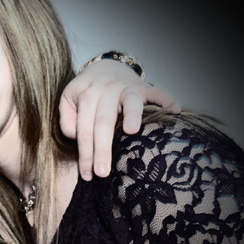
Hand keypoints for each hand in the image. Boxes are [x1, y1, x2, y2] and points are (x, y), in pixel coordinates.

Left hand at [59, 59, 179, 179]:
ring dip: (132, 115)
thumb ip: (67, 121)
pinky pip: (158, 92)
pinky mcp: (144, 87)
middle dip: (103, 148)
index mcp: (86, 96)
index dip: (85, 153)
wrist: (105, 67)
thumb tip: (78, 139)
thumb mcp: (68, 102)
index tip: (88, 175)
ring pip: (130, 102)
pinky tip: (175, 111)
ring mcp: (127, 87)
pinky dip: (167, 100)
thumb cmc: (86, 93)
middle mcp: (106, 90)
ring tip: (132, 132)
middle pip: (103, 122)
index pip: (83, 129)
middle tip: (103, 173)